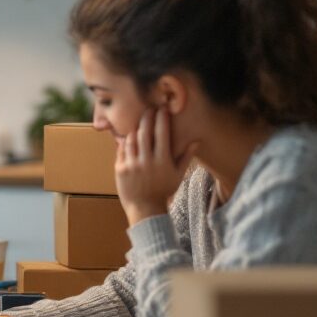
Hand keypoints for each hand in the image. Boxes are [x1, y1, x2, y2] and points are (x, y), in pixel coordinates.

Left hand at [116, 108, 198, 224]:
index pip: (162, 133)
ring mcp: (132, 164)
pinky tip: (128, 135)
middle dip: (147, 118)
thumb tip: (196, 141)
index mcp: (162, 160)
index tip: (162, 109)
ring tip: (139, 121)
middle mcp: (147, 161)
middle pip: (145, 133)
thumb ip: (186, 157)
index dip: (162, 119)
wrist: (145, 207)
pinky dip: (125, 141)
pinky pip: (121, 149)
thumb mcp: (178, 175)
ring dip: (135, 128)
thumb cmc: (164, 190)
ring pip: (132, 139)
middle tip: (149, 109)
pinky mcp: (120, 168)